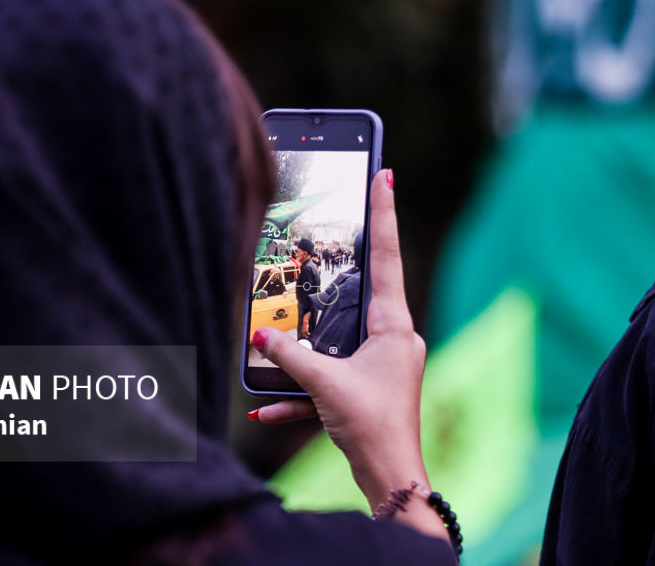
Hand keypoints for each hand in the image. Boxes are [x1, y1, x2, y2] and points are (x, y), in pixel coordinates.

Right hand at [249, 170, 447, 543]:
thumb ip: (290, 356)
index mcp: (394, 326)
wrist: (390, 479)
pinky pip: (329, 378)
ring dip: (305, 351)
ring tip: (274, 348)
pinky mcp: (364, 388)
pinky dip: (302, 391)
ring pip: (336, 340)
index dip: (384, 215)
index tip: (385, 175)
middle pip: (359, 293)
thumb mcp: (326, 385)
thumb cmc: (373, 428)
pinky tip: (268, 410)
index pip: (387, 257)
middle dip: (334, 276)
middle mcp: (392, 339)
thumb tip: (260, 336)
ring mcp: (380, 364)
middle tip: (324, 236)